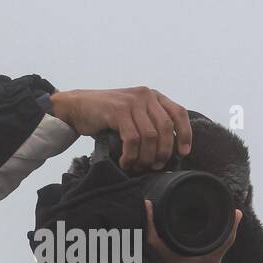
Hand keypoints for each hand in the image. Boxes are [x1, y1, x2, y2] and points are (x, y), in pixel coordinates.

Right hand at [49, 87, 191, 172]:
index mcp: (153, 95)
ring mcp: (132, 102)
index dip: (185, 134)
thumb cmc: (106, 115)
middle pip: (166, 128)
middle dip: (163, 152)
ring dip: (146, 157)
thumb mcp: (133, 113)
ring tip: (138, 166)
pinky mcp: (118, 111)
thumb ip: (150, 122)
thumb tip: (168, 150)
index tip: (184, 153)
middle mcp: (145, 95)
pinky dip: (131, 155)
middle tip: (155, 166)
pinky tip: (126, 162)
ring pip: (150, 136)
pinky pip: (133, 139)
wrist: (77, 106)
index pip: (179, 113)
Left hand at [144, 200, 242, 262]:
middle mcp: (158, 257)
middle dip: (144, 218)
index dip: (148, 220)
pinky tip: (153, 223)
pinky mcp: (157, 262)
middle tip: (147, 199)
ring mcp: (156, 260)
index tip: (147, 203)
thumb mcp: (214, 259)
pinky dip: (151, 233)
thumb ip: (226, 238)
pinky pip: (151, 245)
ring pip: (146, 240)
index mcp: (167, 256)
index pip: (152, 236)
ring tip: (149, 207)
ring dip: (146, 226)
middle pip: (144, 235)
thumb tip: (237, 214)